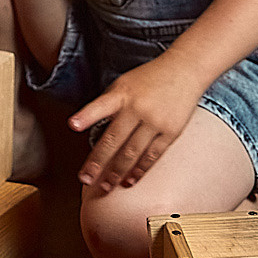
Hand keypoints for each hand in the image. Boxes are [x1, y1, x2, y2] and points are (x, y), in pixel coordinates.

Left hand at [71, 60, 205, 190]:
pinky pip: (152, 155)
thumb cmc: (149, 79)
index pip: (101, 105)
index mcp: (122, 94)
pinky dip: (140, 170)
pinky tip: (130, 180)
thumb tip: (91, 130)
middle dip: (98, 162)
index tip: (73, 125)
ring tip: (106, 186)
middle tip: (86, 179)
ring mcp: (155, 121)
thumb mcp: (124, 84)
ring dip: (117, 172)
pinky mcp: (171, 132)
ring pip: (132, 152)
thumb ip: (109, 105)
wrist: (184, 70)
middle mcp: (137, 108)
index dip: (86, 115)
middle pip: (114, 139)